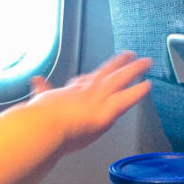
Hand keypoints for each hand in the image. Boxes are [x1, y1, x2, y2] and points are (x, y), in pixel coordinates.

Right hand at [30, 50, 151, 153]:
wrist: (42, 127)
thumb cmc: (38, 120)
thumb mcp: (38, 100)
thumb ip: (40, 90)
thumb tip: (35, 79)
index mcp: (69, 92)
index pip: (83, 82)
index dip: (91, 78)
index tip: (95, 75)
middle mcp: (85, 92)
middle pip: (105, 73)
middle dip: (117, 64)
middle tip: (129, 55)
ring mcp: (97, 100)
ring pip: (119, 80)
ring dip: (133, 69)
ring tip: (146, 62)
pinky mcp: (105, 112)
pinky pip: (126, 99)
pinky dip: (137, 92)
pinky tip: (148, 85)